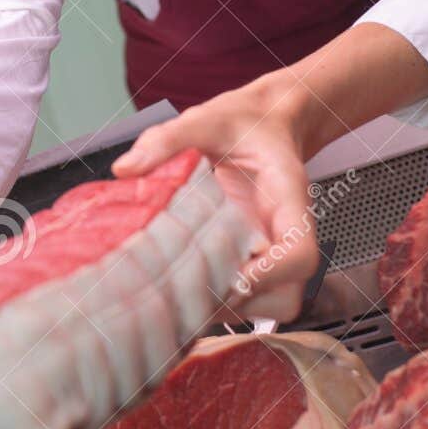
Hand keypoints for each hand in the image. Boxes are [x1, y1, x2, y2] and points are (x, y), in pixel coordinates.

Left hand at [111, 75, 319, 322]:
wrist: (260, 124)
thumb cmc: (241, 124)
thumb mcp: (205, 120)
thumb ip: (168, 139)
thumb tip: (127, 168)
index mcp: (287, 201)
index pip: (300, 255)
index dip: (268, 275)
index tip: (230, 274)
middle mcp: (283, 235)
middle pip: (286, 296)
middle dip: (240, 302)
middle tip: (191, 286)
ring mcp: (268, 253)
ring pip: (269, 306)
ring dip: (229, 308)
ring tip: (182, 291)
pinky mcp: (250, 261)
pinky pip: (248, 299)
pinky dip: (219, 303)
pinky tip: (182, 288)